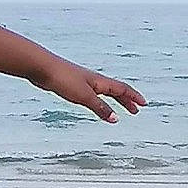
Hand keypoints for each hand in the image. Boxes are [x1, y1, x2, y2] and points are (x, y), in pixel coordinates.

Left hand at [30, 58, 144, 123]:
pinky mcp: (73, 85)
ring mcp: (84, 82)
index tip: (144, 104)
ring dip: (114, 101)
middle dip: (127, 101)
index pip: (122, 89)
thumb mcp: (84, 96)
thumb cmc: (63, 80)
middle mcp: (94, 81)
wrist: (43, 68)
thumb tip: (115, 119)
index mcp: (100, 82)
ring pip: (104, 92)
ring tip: (119, 110)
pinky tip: (94, 103)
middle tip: (135, 110)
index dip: (133, 97)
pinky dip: (99, 101)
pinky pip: (92, 94)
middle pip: (115, 91)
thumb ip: (100, 107)